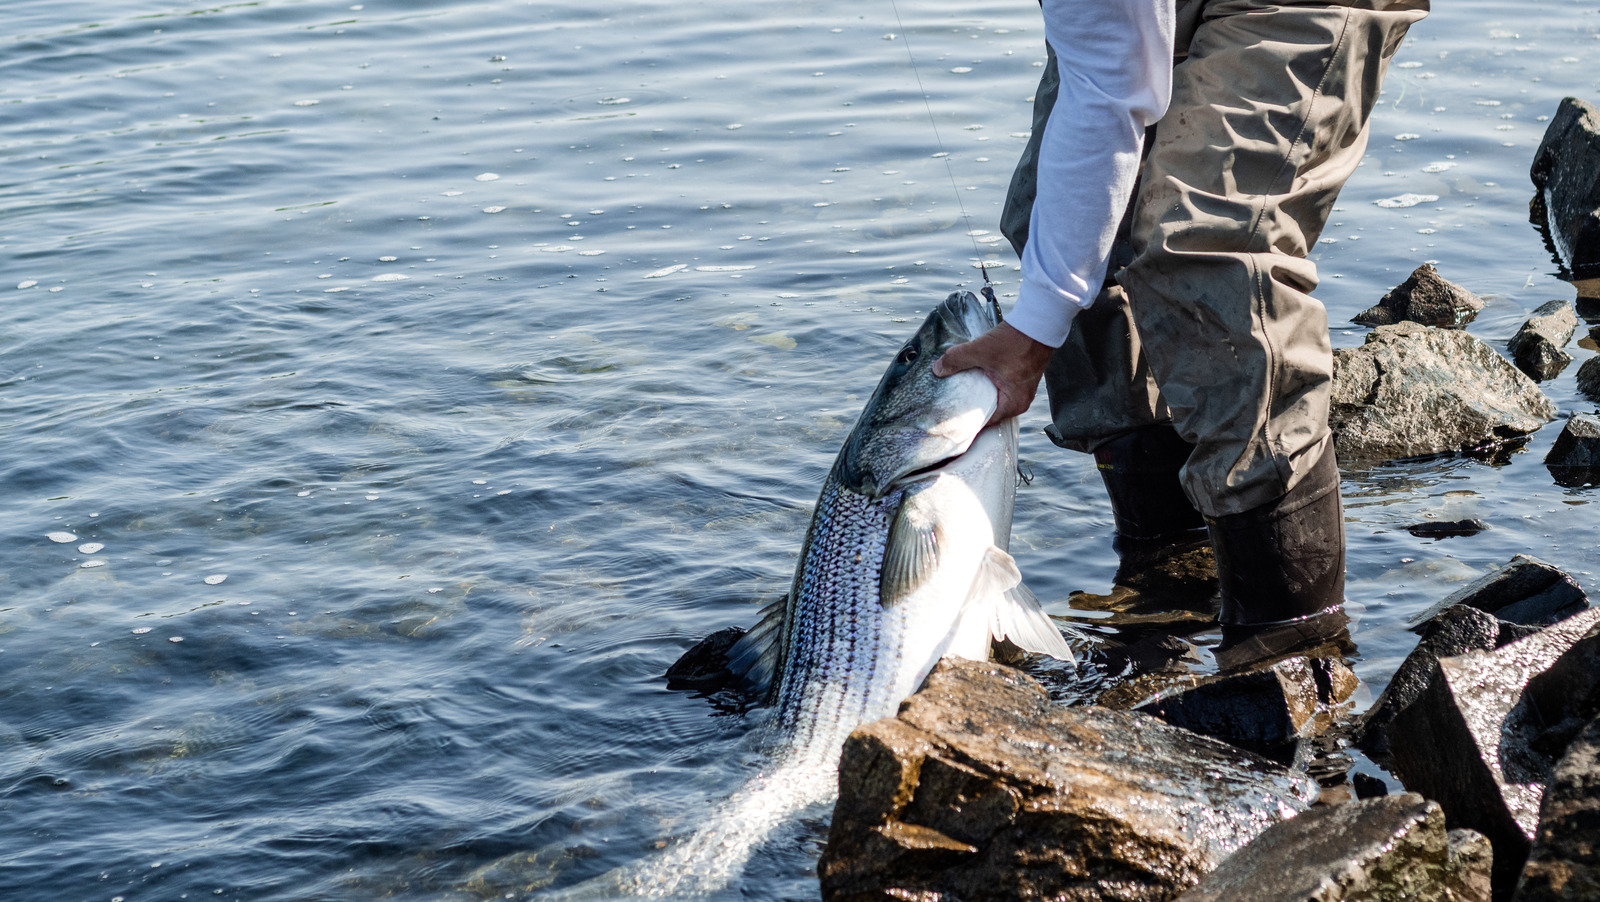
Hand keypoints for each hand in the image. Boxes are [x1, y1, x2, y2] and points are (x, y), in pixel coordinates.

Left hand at [932, 322, 1054, 425]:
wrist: (1038, 323)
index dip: (966, 419)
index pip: (984, 421)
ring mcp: (1022, 390)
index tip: (950, 416)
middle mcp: (1020, 402)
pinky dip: (987, 382)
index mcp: (1013, 404)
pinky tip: (974, 375)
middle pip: (988, 409)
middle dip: (970, 404)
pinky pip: (999, 387)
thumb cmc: (1016, 341)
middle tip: (950, 401)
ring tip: (960, 387)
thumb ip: (956, 360)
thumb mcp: (981, 350)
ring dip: (978, 391)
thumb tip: (937, 369)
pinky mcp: (1020, 378)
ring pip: (993, 397)